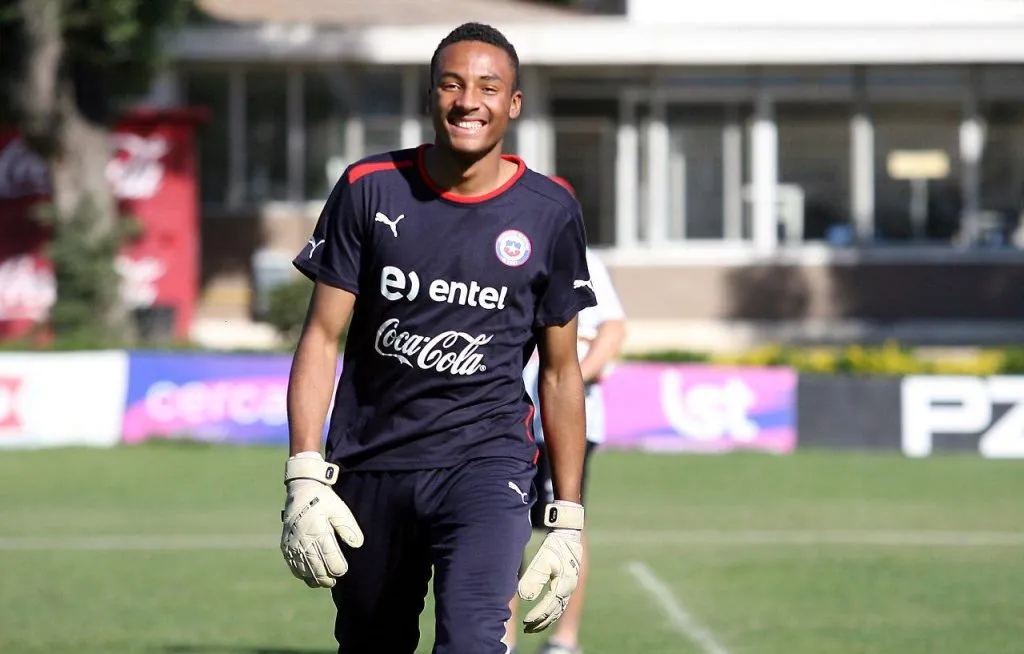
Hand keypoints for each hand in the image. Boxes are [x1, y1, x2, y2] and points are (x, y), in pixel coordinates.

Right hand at [280, 453, 363, 587]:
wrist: (300, 491)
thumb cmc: (323, 500)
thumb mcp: (340, 509)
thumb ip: (348, 527)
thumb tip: (358, 545)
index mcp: (318, 531)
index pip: (330, 558)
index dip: (338, 568)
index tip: (343, 570)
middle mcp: (303, 540)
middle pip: (317, 568)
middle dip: (327, 577)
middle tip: (334, 580)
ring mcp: (292, 545)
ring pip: (304, 570)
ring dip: (315, 578)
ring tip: (325, 581)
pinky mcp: (286, 546)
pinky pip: (293, 566)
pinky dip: (302, 574)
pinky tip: (311, 576)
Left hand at [517, 501, 584, 632]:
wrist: (568, 534)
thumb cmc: (554, 546)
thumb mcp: (542, 558)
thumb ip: (534, 577)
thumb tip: (524, 597)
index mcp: (564, 584)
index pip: (549, 606)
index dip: (537, 615)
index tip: (526, 621)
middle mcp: (568, 588)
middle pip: (555, 612)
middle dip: (541, 622)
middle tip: (527, 629)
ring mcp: (569, 587)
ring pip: (558, 609)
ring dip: (545, 619)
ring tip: (532, 627)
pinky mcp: (566, 584)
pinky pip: (559, 603)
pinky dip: (550, 612)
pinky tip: (542, 615)